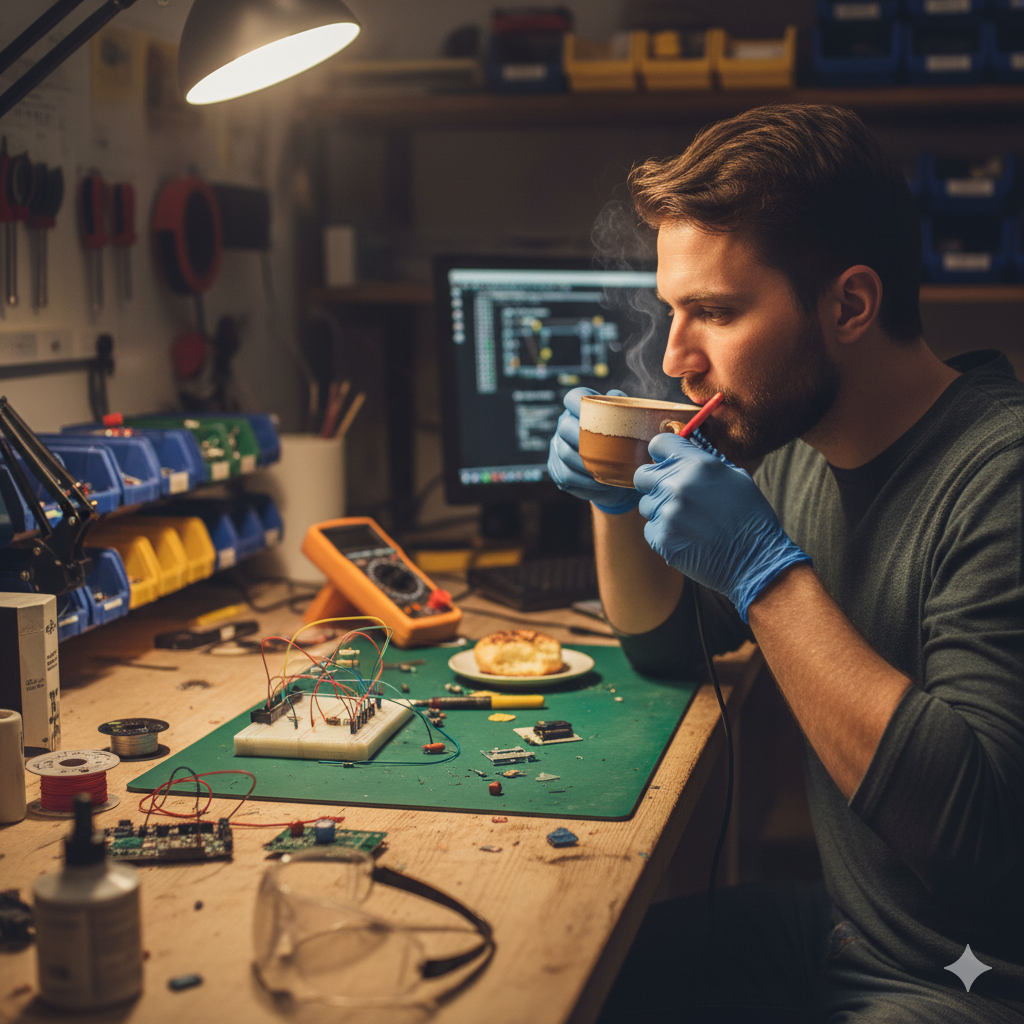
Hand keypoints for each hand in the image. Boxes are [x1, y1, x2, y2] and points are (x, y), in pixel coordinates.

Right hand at [547, 387, 641, 514]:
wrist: (617, 477)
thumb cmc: (624, 446)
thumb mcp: (629, 427)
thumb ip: (625, 410)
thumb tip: (616, 395)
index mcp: (580, 410)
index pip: (572, 398)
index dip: (578, 402)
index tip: (595, 411)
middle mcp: (564, 426)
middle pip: (565, 427)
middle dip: (584, 438)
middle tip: (605, 449)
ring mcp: (558, 448)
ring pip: (565, 453)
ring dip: (586, 463)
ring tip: (606, 470)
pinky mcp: (557, 470)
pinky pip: (566, 475)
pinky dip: (584, 480)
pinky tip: (599, 483)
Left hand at [634, 431, 810, 621]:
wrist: (756, 561)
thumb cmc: (750, 518)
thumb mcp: (735, 478)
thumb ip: (703, 463)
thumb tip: (683, 455)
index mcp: (697, 465)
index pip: (659, 444)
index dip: (662, 454)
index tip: (666, 462)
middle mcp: (677, 485)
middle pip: (642, 475)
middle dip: (654, 483)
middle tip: (672, 495)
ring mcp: (666, 513)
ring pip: (646, 505)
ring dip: (661, 511)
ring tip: (689, 522)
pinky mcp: (661, 538)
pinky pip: (650, 529)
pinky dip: (664, 534)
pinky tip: (687, 538)